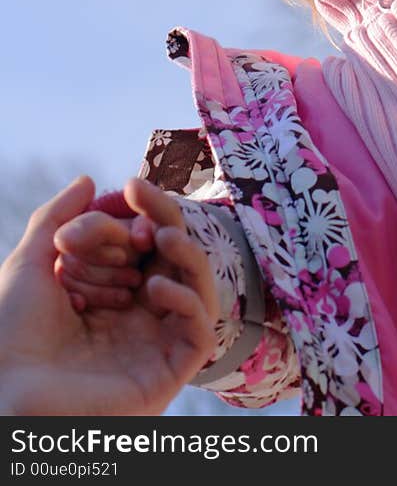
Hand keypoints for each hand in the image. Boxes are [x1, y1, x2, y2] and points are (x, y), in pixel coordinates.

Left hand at [0, 175, 217, 415]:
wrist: (5, 392)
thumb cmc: (8, 336)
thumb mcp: (29, 264)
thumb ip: (55, 217)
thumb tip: (89, 180)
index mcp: (109, 293)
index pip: (142, 242)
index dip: (138, 213)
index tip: (127, 189)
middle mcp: (137, 316)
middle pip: (175, 258)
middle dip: (165, 218)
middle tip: (144, 195)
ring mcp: (154, 344)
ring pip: (197, 289)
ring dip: (188, 254)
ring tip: (162, 235)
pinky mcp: (167, 372)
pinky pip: (200, 332)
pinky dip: (188, 301)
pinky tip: (157, 287)